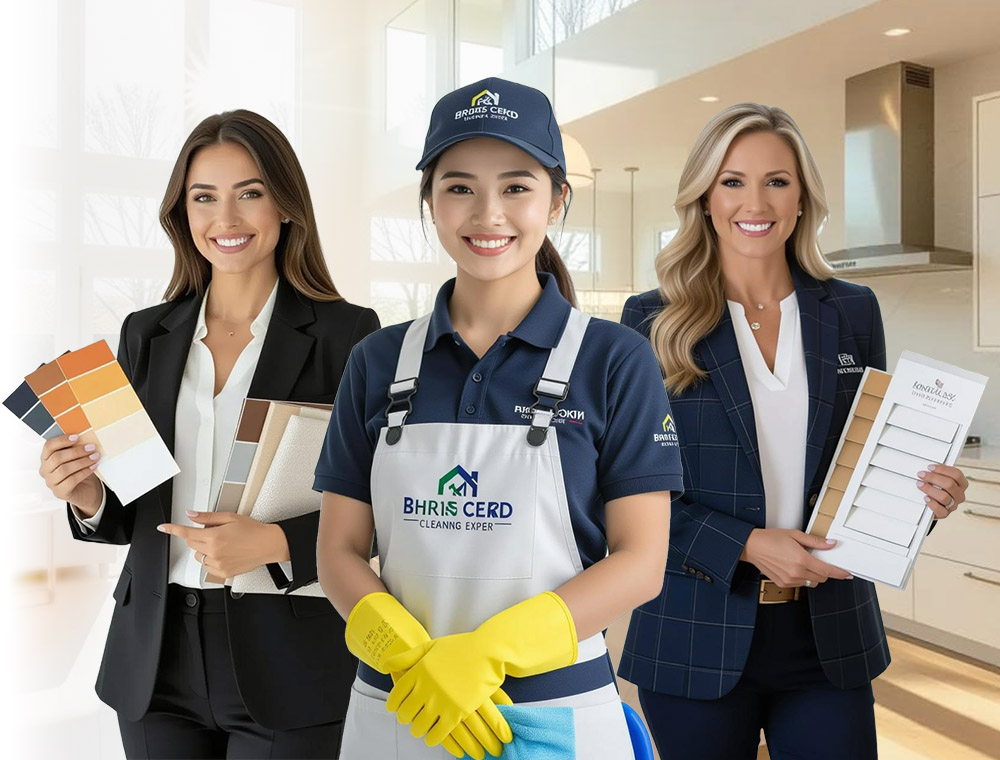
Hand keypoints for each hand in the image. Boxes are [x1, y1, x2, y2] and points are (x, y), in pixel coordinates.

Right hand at [39, 434, 102, 515]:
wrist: (86, 490)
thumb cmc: (79, 471)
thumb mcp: (77, 457)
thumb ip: (76, 448)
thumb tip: (85, 437)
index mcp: (46, 458)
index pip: (49, 446)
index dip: (62, 440)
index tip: (77, 437)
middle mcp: (45, 470)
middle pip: (57, 458)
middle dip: (76, 451)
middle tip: (91, 447)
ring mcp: (51, 482)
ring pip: (64, 469)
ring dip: (82, 461)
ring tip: (95, 457)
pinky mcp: (59, 492)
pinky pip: (71, 480)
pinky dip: (84, 472)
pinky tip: (93, 467)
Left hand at [157, 512, 288, 577]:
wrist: (268, 545)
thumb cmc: (253, 530)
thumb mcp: (230, 517)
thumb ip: (207, 518)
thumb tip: (191, 515)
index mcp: (214, 537)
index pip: (187, 533)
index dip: (173, 529)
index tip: (163, 528)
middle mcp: (214, 552)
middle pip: (192, 543)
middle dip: (198, 536)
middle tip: (215, 532)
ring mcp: (218, 564)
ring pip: (198, 556)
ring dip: (204, 549)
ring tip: (222, 544)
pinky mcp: (222, 573)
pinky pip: (207, 567)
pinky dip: (211, 560)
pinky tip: (225, 553)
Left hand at [384, 633, 511, 748]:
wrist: (488, 652)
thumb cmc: (461, 647)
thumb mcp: (431, 646)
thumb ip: (407, 657)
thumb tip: (385, 665)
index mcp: (418, 670)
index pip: (396, 696)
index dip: (393, 705)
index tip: (396, 708)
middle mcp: (426, 687)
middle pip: (405, 714)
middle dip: (405, 718)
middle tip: (410, 718)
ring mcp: (441, 701)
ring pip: (419, 727)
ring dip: (418, 730)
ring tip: (421, 728)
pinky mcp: (457, 712)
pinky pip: (437, 735)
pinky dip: (432, 739)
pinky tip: (433, 736)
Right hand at [740, 529, 852, 587]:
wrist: (752, 546)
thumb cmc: (770, 539)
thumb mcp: (795, 535)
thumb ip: (815, 542)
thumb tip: (830, 544)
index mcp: (802, 560)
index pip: (828, 571)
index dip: (840, 573)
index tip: (847, 574)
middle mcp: (797, 573)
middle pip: (822, 578)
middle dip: (824, 570)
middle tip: (817, 560)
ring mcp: (790, 580)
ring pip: (811, 583)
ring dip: (813, 575)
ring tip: (802, 562)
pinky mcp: (783, 583)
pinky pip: (800, 584)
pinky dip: (802, 578)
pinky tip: (793, 567)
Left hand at [917, 464, 967, 519]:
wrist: (934, 506)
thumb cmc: (937, 489)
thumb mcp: (940, 480)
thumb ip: (938, 474)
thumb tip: (928, 468)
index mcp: (961, 484)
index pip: (957, 474)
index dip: (942, 469)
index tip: (930, 467)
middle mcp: (959, 495)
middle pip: (949, 484)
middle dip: (933, 478)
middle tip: (921, 475)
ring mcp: (953, 505)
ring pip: (944, 497)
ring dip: (929, 489)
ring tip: (920, 485)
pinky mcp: (945, 514)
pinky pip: (940, 510)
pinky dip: (932, 503)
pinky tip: (926, 498)